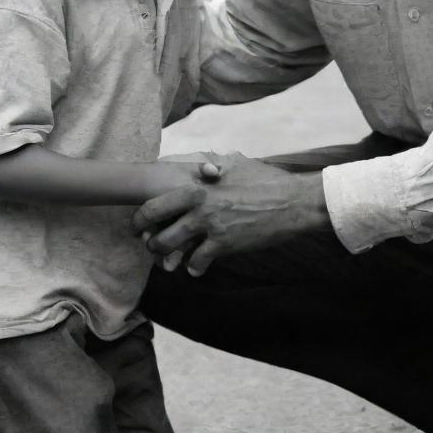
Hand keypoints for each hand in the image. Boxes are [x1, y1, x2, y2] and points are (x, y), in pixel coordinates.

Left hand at [130, 154, 329, 276]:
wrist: (293, 202)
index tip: (139, 224)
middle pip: (156, 230)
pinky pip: (197, 263)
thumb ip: (215, 166)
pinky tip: (197, 267)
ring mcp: (211, 227)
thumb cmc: (267, 180)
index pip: (155, 203)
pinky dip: (194, 267)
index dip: (141, 217)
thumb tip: (206, 165)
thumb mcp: (236, 164)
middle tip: (150, 245)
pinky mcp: (225, 245)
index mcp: (198, 186)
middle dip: (148, 241)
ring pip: (171, 249)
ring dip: (167, 257)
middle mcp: (199, 207)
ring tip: (171, 260)